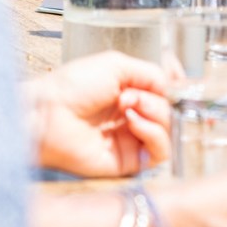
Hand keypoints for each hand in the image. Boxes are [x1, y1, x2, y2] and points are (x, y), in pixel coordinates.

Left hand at [26, 52, 175, 176]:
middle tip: (132, 95)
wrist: (49, 113)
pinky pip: (159, 151)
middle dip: (156, 99)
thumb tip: (175, 86)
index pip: (166, 94)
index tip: (177, 79)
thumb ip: (152, 74)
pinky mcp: (129, 161)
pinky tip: (133, 123)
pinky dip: (153, 133)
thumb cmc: (73, 86)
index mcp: (130, 93)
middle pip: (170, 111)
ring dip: (156, 113)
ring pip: (168, 131)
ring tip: (130, 107)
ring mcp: (132, 140)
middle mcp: (133, 117)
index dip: (175, 88)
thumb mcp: (117, 65)